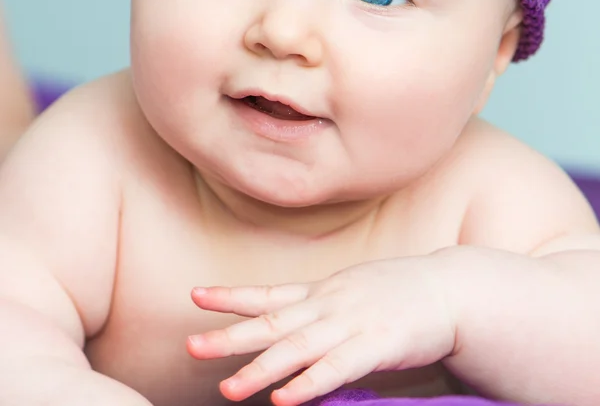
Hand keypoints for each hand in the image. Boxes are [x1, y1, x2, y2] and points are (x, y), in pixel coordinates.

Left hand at [187, 256, 456, 405]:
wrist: (447, 288)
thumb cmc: (396, 292)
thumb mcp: (351, 289)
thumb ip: (321, 308)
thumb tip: (293, 325)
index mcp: (321, 292)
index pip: (268, 294)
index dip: (230, 296)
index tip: (195, 295)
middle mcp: (329, 305)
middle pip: (272, 323)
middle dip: (230, 336)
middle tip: (192, 347)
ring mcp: (351, 323)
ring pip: (298, 348)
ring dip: (262, 370)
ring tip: (229, 389)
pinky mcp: (377, 345)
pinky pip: (338, 367)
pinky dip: (309, 383)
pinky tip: (286, 399)